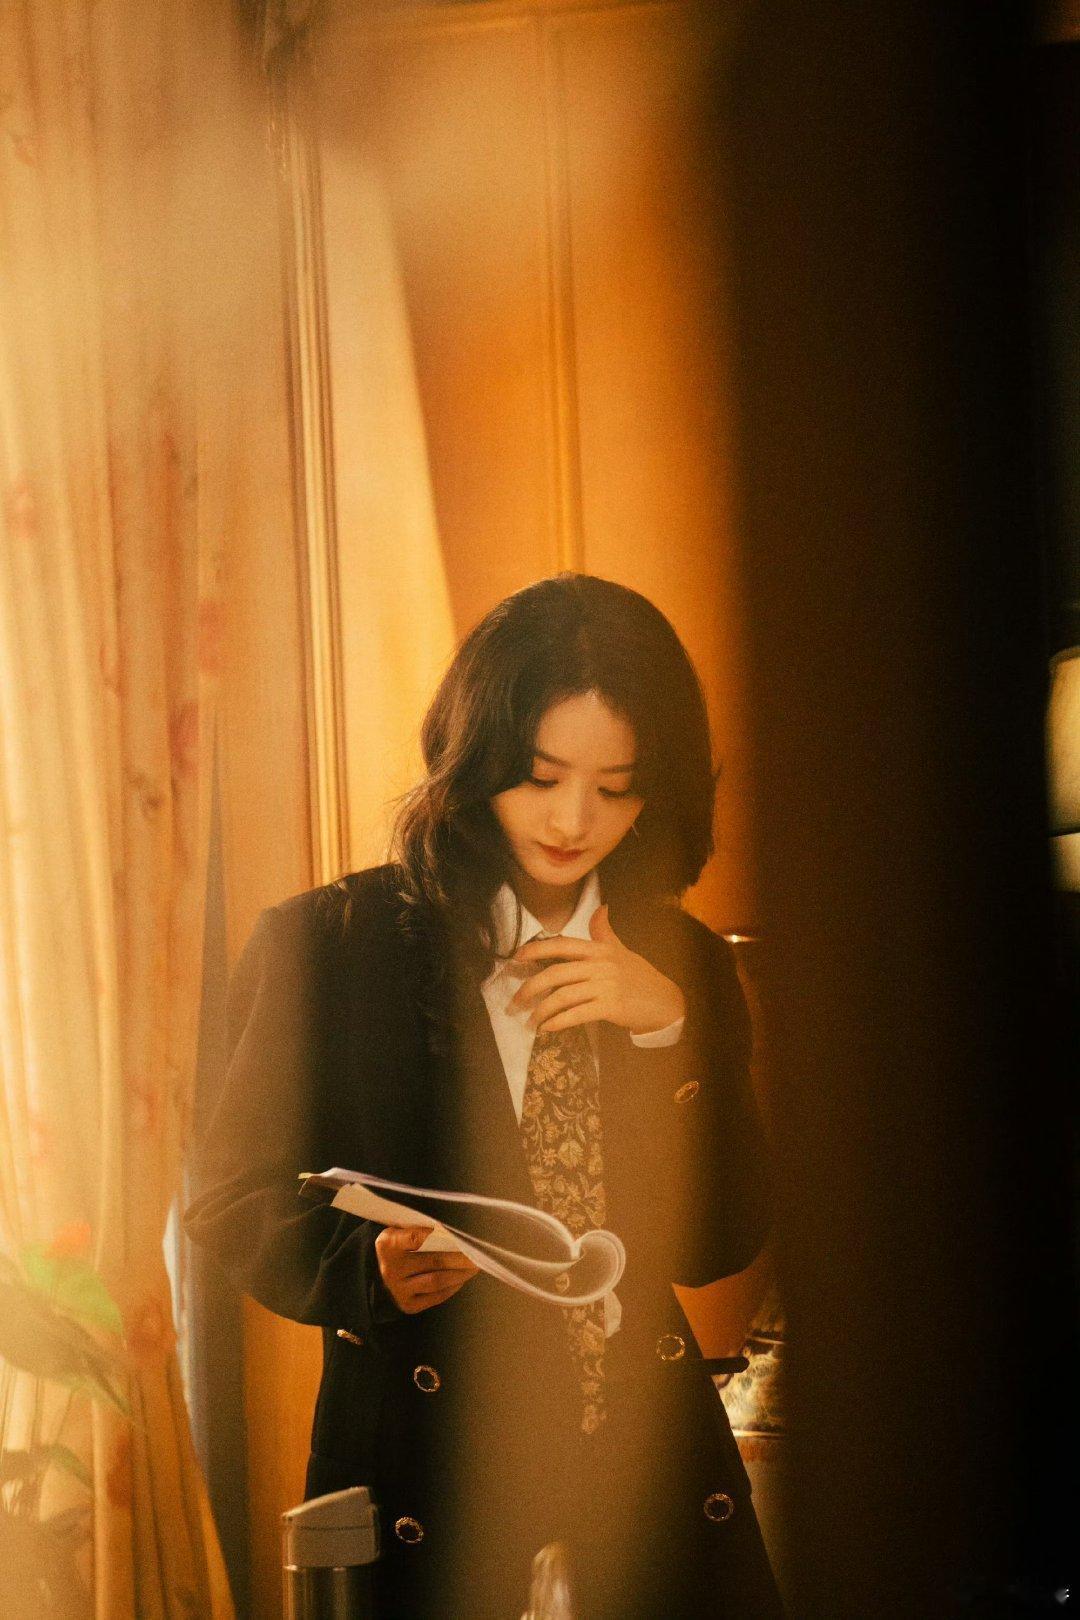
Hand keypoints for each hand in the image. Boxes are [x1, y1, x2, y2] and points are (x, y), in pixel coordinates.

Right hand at [374, 1225, 478, 1313]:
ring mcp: (399, 1290)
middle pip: (433, 1261)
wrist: (376, 1277)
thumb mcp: (397, 1232)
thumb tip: (451, 1227)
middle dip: (460, 1257)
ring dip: (460, 1273)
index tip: (456, 1231)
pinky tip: (462, 1278)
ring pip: (436, 1281)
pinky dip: (453, 1287)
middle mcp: (391, 1269)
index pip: (415, 1237)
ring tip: (475, 1266)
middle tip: (478, 1252)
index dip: (437, 1234)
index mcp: (388, 1245)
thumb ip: (418, 1228)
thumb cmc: (397, 1248)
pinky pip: (436, 1297)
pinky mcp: (408, 1305)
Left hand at [508, 904, 685, 1036]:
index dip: (537, 949)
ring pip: (563, 996)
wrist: (665, 1001)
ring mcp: (606, 986)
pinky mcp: (611, 1007)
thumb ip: (605, 932)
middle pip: (555, 974)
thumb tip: (601, 908)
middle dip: (530, 988)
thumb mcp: (622, 950)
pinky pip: (577, 1014)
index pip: (562, 945)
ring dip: (541, 1011)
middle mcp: (600, 965)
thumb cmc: (640, 976)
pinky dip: (559, 1022)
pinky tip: (548, 1028)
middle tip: (514, 1002)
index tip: (516, 958)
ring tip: (530, 1021)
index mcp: (599, 950)